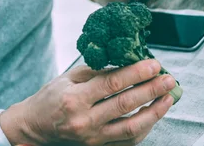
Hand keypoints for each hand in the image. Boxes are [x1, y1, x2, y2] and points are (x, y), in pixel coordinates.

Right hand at [1, 60, 175, 145]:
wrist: (34, 127)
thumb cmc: (51, 97)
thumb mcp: (69, 77)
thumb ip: (97, 72)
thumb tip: (127, 64)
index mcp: (75, 98)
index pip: (112, 84)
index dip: (136, 73)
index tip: (154, 64)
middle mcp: (84, 120)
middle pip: (125, 104)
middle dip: (151, 90)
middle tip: (169, 79)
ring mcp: (93, 138)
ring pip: (132, 127)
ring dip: (154, 112)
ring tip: (168, 98)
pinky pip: (128, 141)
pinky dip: (145, 127)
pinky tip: (153, 114)